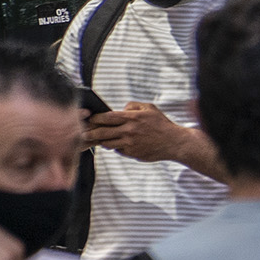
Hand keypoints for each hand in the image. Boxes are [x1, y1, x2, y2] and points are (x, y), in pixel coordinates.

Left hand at [85, 102, 209, 168]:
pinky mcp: (132, 153)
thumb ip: (132, 106)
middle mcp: (129, 131)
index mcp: (132, 118)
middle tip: (83, 132)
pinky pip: (118, 150)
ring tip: (96, 138)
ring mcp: (130, 143)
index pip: (106, 117)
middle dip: (90, 132)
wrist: (175, 142)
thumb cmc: (162, 124)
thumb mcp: (149, 108)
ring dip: (101, 141)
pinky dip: (116, 147)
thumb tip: (120, 109)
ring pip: (107, 143)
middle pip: (102, 132)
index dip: (95, 118)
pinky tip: (117, 143)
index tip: (90, 119)